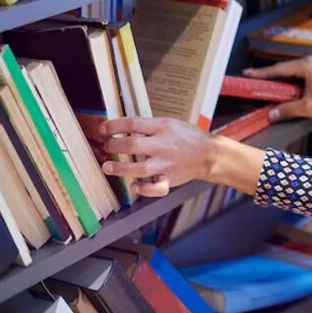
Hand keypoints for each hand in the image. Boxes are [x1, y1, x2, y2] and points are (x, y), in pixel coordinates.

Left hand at [100, 117, 215, 197]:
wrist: (209, 154)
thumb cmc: (188, 137)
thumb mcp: (170, 123)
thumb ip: (149, 126)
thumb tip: (124, 128)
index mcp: (163, 128)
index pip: (134, 123)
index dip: (114, 125)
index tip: (102, 128)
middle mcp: (164, 145)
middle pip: (134, 144)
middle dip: (114, 145)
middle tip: (106, 146)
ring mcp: (166, 164)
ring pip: (140, 169)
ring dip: (120, 168)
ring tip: (107, 167)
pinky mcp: (170, 179)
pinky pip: (156, 188)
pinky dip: (144, 189)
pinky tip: (134, 186)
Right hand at [243, 56, 311, 123]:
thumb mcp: (307, 107)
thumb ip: (287, 109)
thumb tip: (270, 113)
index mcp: (306, 66)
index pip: (278, 69)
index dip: (262, 73)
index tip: (248, 73)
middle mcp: (307, 63)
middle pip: (280, 69)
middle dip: (265, 75)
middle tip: (248, 77)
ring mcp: (309, 67)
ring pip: (285, 73)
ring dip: (273, 79)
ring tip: (257, 82)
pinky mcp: (310, 74)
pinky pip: (291, 77)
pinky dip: (282, 83)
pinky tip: (273, 87)